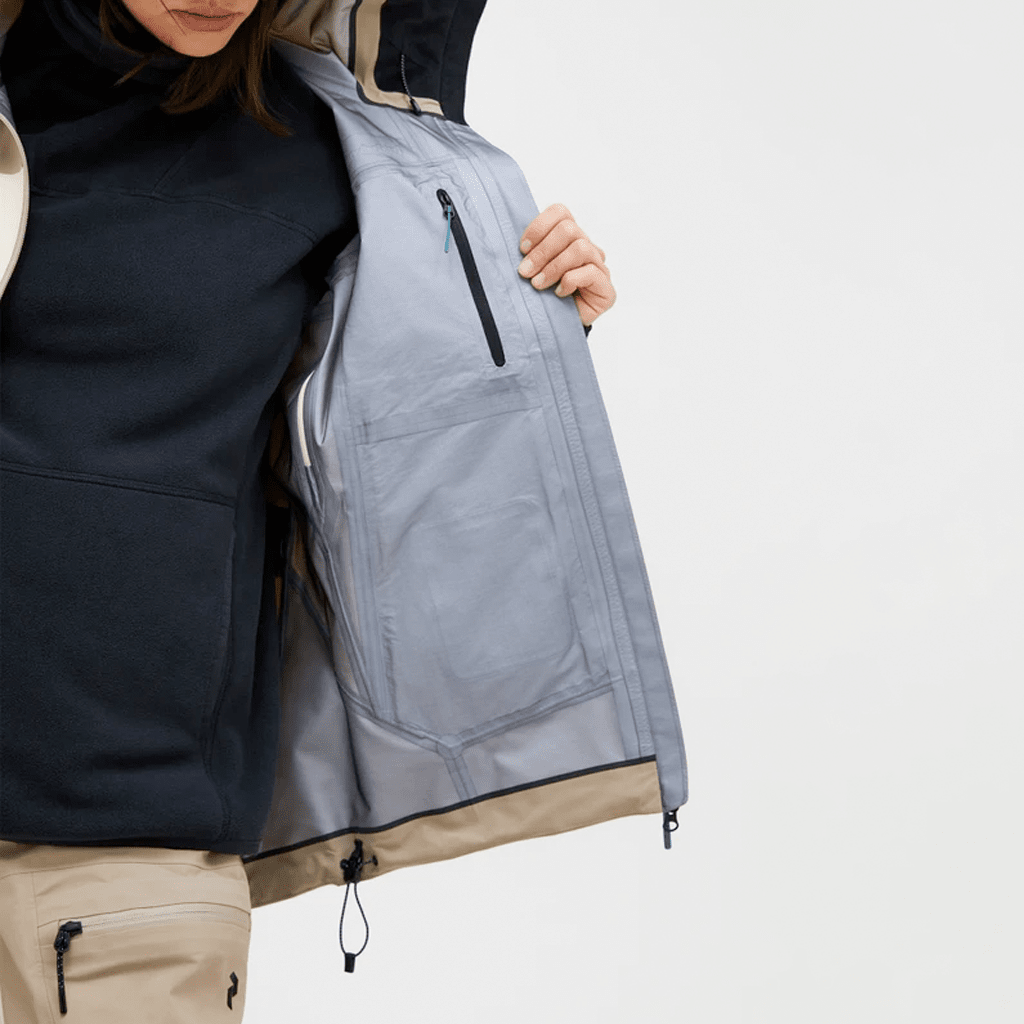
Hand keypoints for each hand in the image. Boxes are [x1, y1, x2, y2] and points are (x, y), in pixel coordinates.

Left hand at [517, 203, 615, 328]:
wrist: (556, 329)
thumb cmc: (542, 297)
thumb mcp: (531, 271)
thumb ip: (528, 253)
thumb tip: (516, 245)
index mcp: (570, 237)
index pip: (561, 213)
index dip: (539, 226)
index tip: (522, 249)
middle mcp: (588, 248)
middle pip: (569, 229)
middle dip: (542, 251)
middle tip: (524, 272)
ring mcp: (599, 267)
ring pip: (580, 249)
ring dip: (553, 267)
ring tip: (537, 284)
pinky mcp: (607, 289)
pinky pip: (590, 273)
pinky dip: (570, 281)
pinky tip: (558, 294)